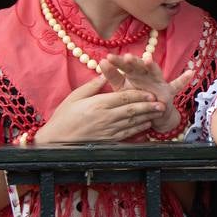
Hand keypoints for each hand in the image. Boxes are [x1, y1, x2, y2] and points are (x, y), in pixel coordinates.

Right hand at [34, 76, 161, 143]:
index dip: (139, 95)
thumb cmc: (63, 116)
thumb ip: (92, 86)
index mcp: (98, 104)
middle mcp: (106, 117)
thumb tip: (104, 75)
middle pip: (132, 110)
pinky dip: (138, 130)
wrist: (54, 141)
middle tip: (161, 103)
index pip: (124, 97)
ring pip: (132, 122)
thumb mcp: (75, 97)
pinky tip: (146, 126)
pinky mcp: (107, 141)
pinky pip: (127, 134)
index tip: (150, 92)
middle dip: (148, 106)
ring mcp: (107, 130)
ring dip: (147, 117)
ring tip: (159, 113)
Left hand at [99, 53, 193, 132]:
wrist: (152, 113)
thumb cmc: (135, 96)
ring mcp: (158, 82)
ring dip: (152, 66)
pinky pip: (177, 85)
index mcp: (134, 74)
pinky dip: (184, 79)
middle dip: (134, 62)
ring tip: (148, 60)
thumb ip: (113, 76)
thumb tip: (101, 61)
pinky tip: (190, 73)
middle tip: (126, 58)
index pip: (124, 67)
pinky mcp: (169, 91)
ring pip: (155, 73)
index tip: (107, 58)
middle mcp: (146, 75)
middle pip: (139, 67)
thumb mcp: (122, 88)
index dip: (117, 63)